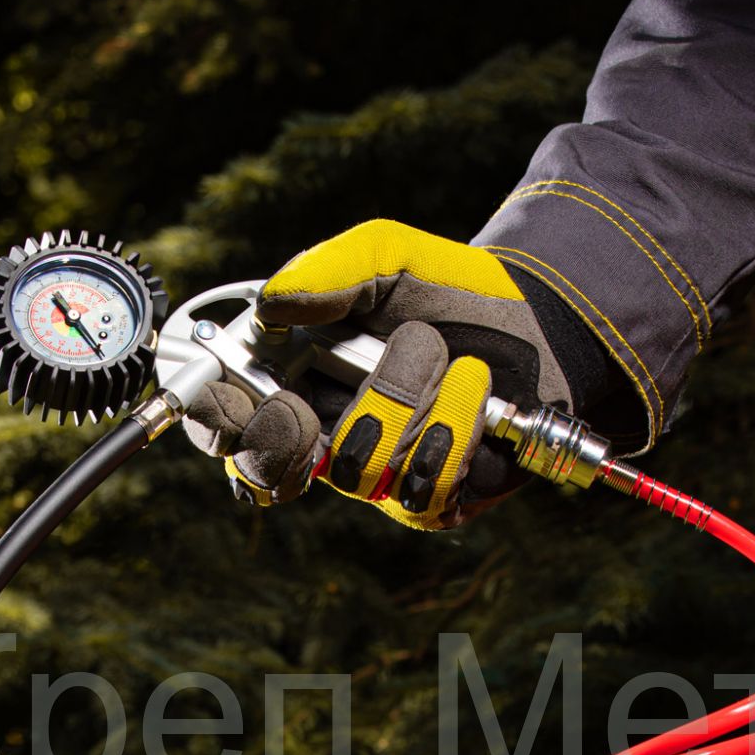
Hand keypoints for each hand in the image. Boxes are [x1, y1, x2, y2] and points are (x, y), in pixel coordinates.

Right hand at [181, 220, 597, 531]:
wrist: (538, 320)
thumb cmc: (449, 290)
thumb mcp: (385, 254)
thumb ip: (325, 271)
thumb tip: (269, 308)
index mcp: (292, 380)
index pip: (224, 422)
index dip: (216, 421)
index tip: (236, 398)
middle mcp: (326, 437)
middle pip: (269, 467)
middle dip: (288, 432)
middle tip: (306, 405)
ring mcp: (376, 476)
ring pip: (356, 470)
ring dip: (403, 400)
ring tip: (443, 356)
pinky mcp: (431, 500)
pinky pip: (423, 487)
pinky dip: (454, 428)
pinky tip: (474, 391)